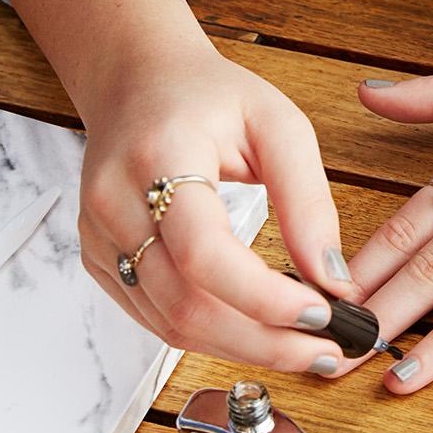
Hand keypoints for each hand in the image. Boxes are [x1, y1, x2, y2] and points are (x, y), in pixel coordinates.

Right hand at [77, 34, 352, 372]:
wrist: (136, 81)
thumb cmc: (209, 96)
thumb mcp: (277, 123)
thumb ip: (308, 199)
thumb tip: (333, 278)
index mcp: (158, 156)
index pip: (202, 252)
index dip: (263, 297)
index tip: (323, 313)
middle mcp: (115, 202)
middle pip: (184, 303)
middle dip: (264, 341)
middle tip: (327, 351)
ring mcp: (99, 237)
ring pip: (170, 323)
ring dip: (243, 348)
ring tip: (304, 348)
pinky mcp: (100, 261)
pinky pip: (156, 318)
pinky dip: (213, 335)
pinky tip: (259, 332)